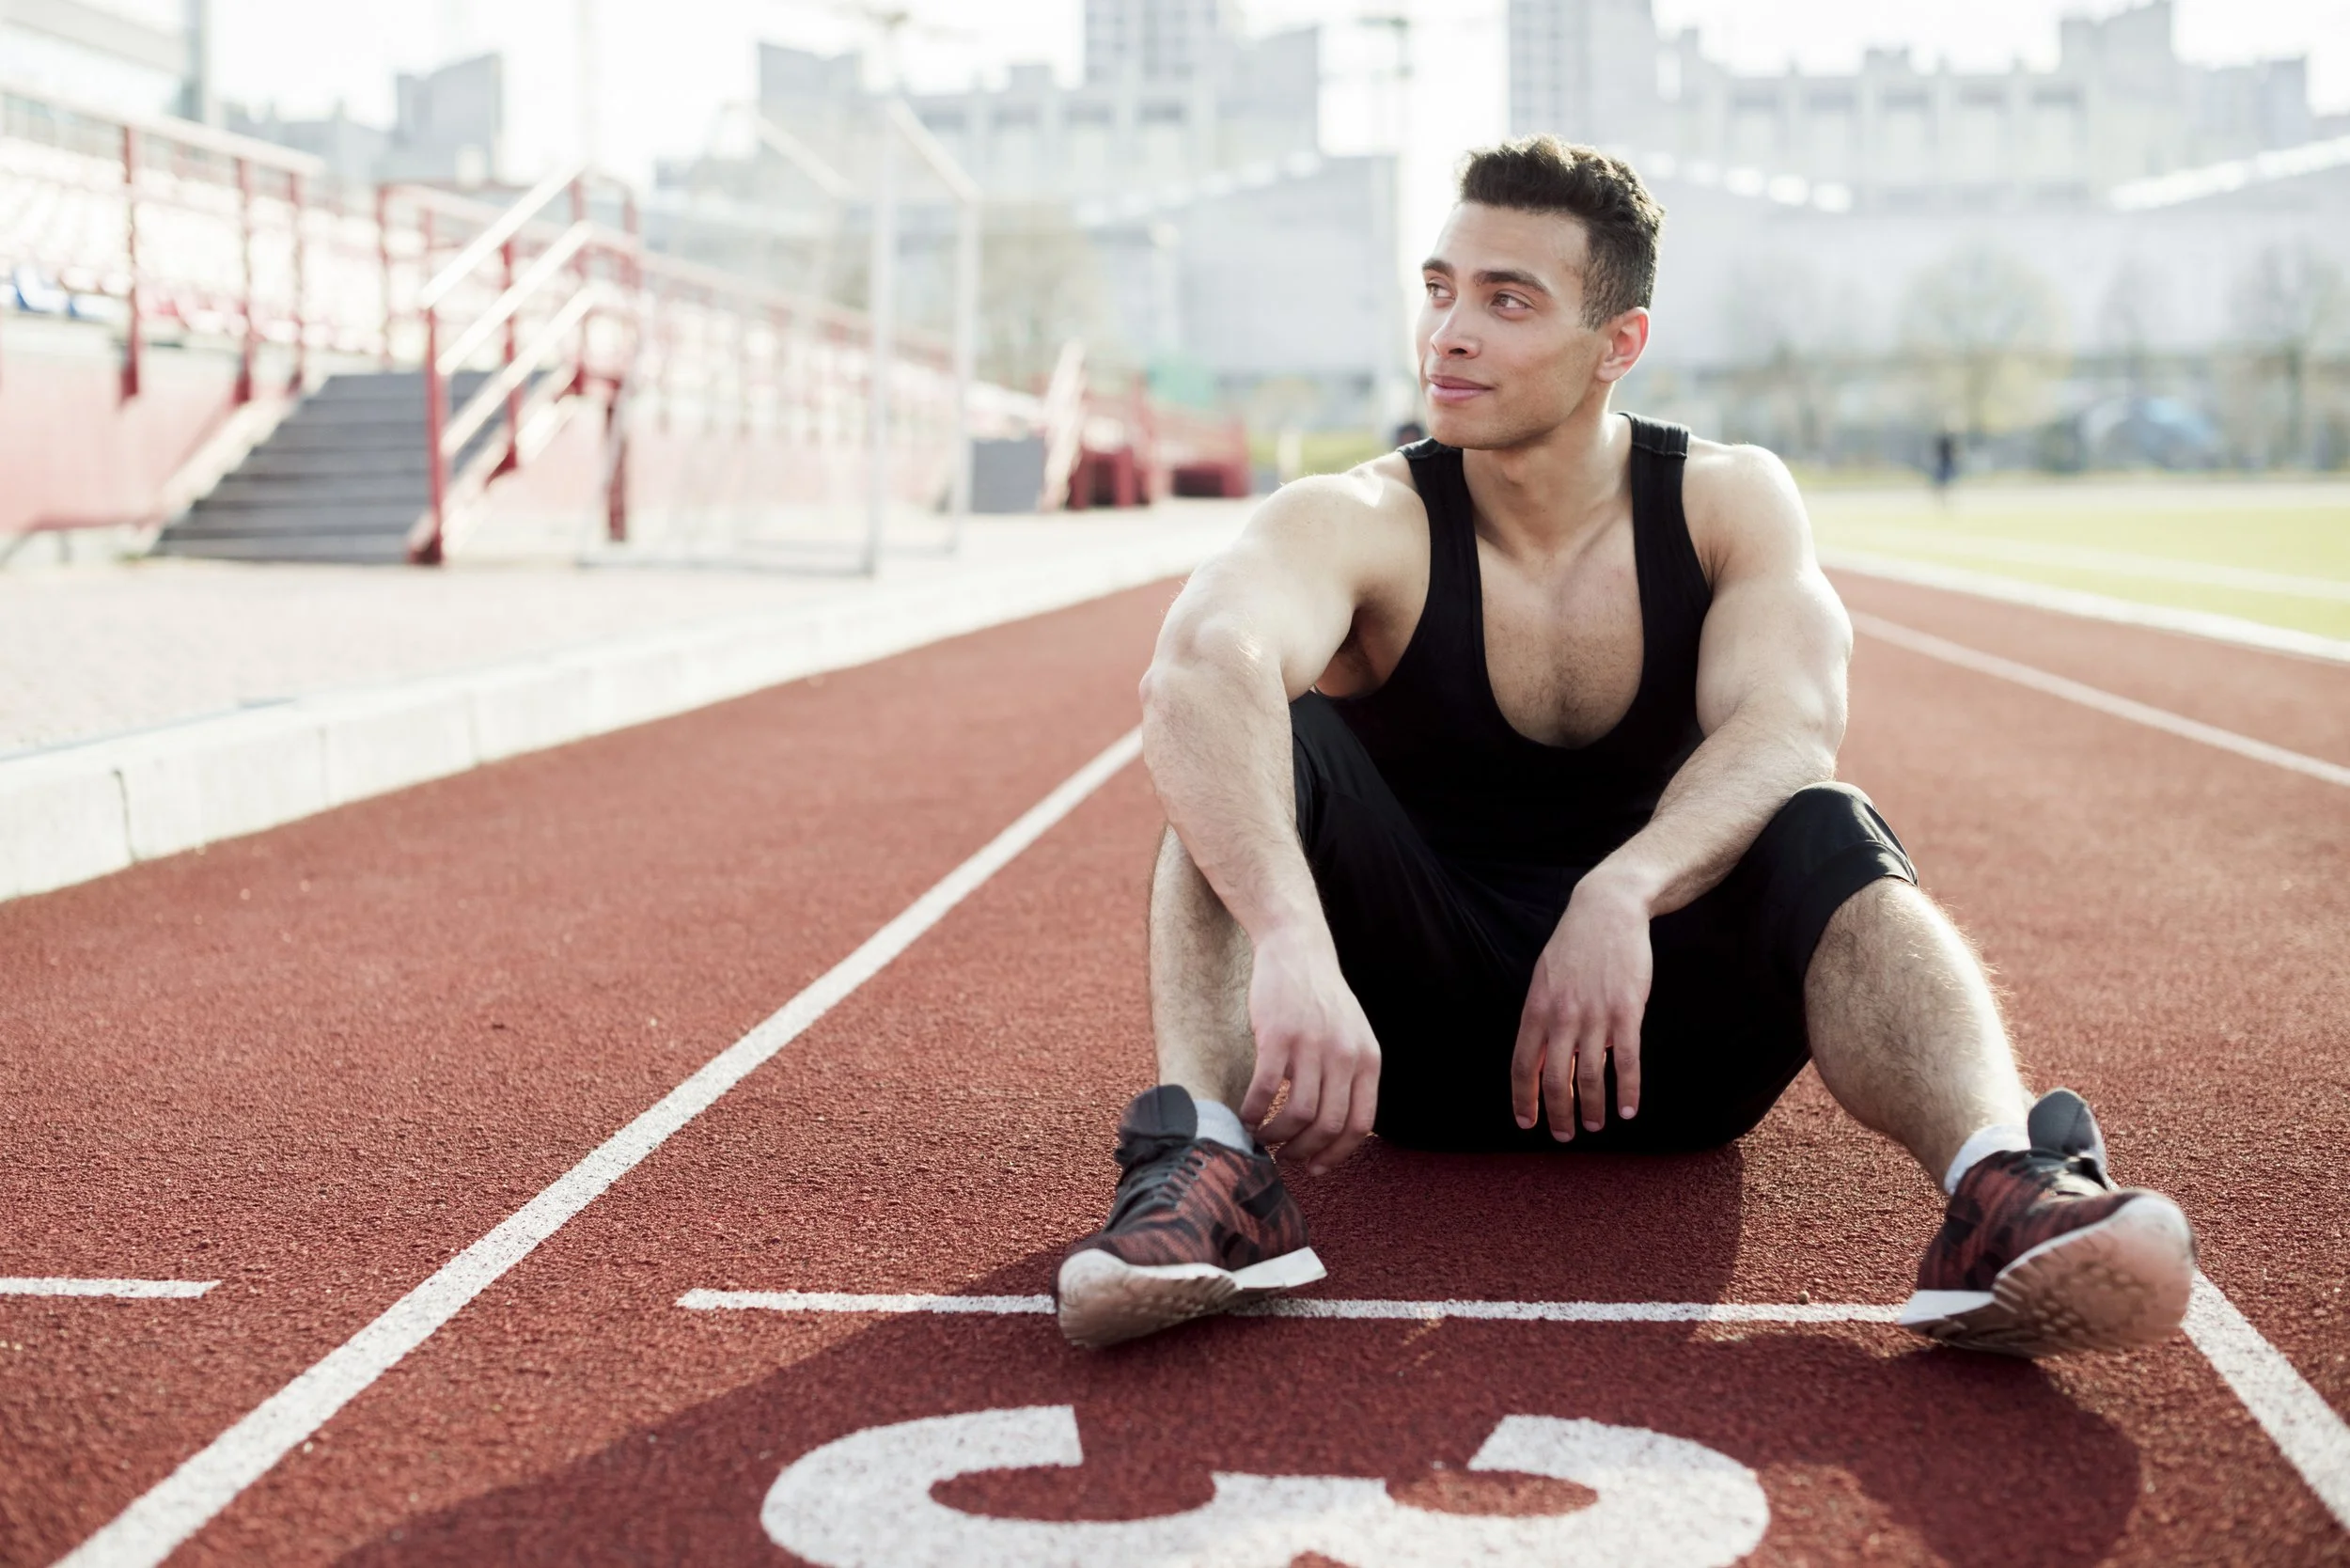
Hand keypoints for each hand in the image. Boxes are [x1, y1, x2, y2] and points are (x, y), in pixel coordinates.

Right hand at [1240, 927, 1381, 1173]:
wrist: (1297, 949)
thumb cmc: (1321, 997)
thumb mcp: (1353, 1035)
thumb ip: (1351, 1075)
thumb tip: (1337, 1127)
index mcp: (1367, 1059)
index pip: (1360, 1125)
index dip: (1337, 1154)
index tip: (1316, 1167)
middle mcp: (1344, 1055)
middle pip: (1328, 1126)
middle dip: (1304, 1151)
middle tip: (1285, 1156)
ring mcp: (1311, 1045)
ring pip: (1297, 1114)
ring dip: (1277, 1136)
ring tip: (1263, 1137)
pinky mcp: (1278, 1036)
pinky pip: (1264, 1089)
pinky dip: (1253, 1111)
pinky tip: (1246, 1115)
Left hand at [1511, 869, 1654, 1139]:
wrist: (1607, 910)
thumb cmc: (1574, 946)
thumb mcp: (1545, 978)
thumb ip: (1542, 1017)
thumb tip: (1542, 1057)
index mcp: (1537, 1009)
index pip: (1523, 1065)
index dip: (1524, 1098)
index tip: (1527, 1122)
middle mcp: (1562, 1016)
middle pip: (1555, 1079)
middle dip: (1558, 1114)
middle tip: (1564, 1136)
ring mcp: (1595, 1015)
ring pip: (1590, 1077)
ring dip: (1591, 1108)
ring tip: (1594, 1125)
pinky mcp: (1627, 1011)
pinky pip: (1626, 1061)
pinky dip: (1628, 1090)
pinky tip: (1629, 1109)